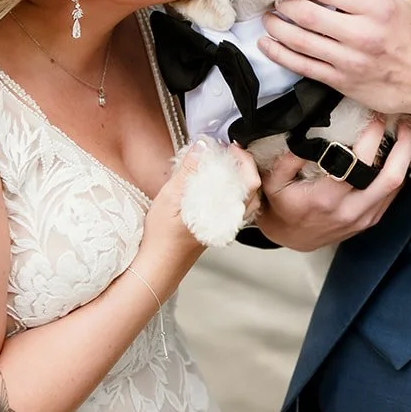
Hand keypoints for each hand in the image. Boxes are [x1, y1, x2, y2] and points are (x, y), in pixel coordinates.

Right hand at [143, 140, 261, 272]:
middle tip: (228, 151)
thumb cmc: (162, 237)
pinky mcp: (217, 227)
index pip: (250, 182)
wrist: (157, 266)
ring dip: (241, 178)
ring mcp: (225, 225)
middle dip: (245, 166)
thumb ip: (189, 171)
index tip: (230, 145)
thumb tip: (203, 146)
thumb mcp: (171, 197)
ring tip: (225, 164)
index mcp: (223, 211)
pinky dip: (232, 190)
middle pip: (253, 189)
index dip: (244, 159)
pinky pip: (235, 207)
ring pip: (246, 199)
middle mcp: (229, 220)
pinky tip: (217, 184)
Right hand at [257, 116, 410, 250]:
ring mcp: (363, 218)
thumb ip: (288, 158)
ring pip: (396, 187)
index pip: (357, 162)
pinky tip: (397, 155)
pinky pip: (392, 195)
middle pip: (390, 177)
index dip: (371, 136)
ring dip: (405, 158)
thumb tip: (306, 134)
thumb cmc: (282, 207)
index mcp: (326, 198)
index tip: (375, 115)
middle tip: (404, 121)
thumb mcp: (273, 182)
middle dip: (402, 146)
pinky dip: (398, 172)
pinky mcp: (369, 221)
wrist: (291, 239)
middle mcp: (350, 210)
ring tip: (406, 133)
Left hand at [260, 0, 410, 119]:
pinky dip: (279, 55)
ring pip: (300, 41)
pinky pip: (302, 66)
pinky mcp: (340, 81)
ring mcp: (348, 60)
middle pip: (308, 14)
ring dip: (276, 27)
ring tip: (267, 17)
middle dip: (285, 4)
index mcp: (376, 8)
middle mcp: (361, 34)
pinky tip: (266, 44)